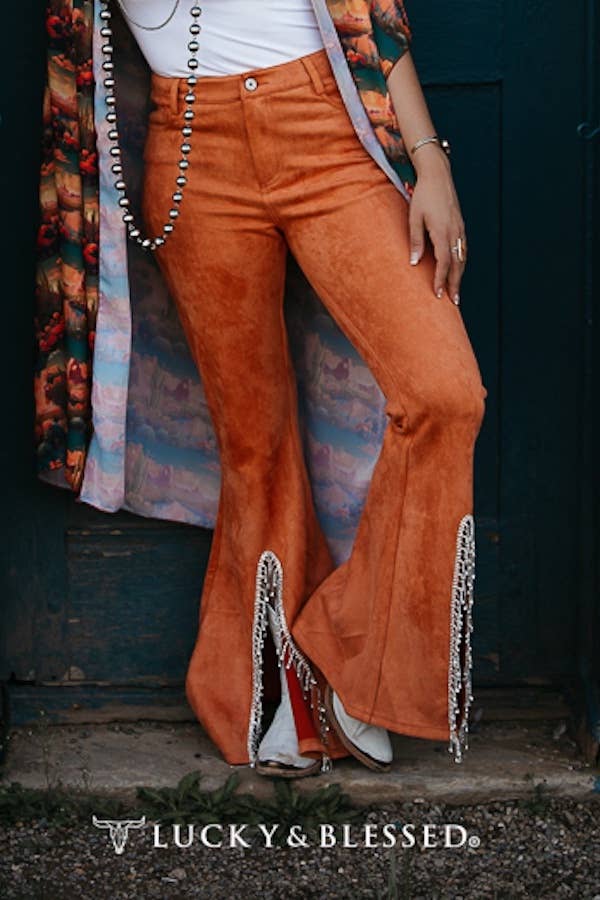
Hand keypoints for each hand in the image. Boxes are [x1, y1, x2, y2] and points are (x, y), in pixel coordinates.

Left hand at [407, 146, 466, 303]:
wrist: (438, 174)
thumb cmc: (423, 195)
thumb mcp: (414, 217)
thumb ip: (415, 240)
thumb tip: (413, 263)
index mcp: (442, 231)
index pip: (444, 262)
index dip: (441, 280)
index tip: (438, 294)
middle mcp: (455, 232)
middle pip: (457, 264)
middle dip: (455, 284)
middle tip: (454, 302)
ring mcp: (460, 228)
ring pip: (462, 258)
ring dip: (460, 276)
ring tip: (456, 291)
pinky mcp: (461, 225)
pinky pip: (463, 249)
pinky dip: (461, 263)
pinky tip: (458, 270)